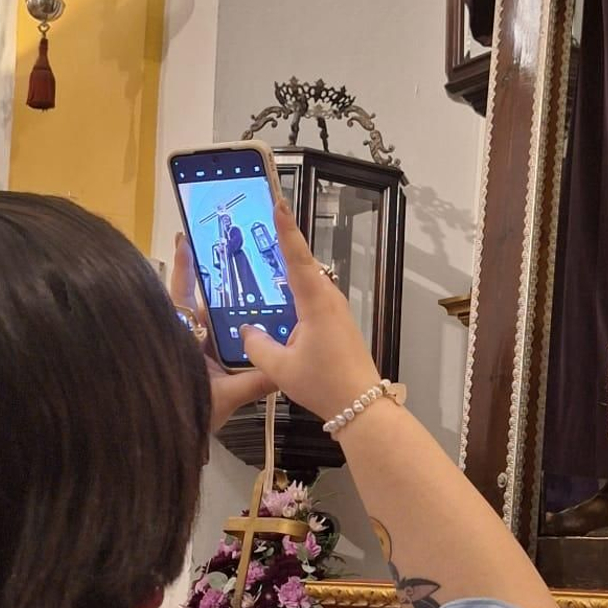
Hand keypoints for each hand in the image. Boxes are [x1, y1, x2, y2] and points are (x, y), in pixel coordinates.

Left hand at [171, 235, 270, 433]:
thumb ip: (255, 381)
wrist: (170, 444)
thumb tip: (285, 368)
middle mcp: (182, 338)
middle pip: (197, 303)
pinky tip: (250, 325)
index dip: (183, 266)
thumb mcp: (224, 398)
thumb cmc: (187, 416)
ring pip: (206, 321)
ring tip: (252, 285)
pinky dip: (227, 332)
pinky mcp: (195, 363)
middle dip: (215, 282)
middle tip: (235, 254)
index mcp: (180, 338)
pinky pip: (211, 340)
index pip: (180, 294)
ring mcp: (187, 349)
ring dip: (225, 308)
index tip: (185, 239)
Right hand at [241, 203, 380, 421]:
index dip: (285, 229)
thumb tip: (246, 331)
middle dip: (284, 242)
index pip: (296, 257)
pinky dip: (296, 291)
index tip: (278, 202)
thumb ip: (257, 345)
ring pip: (309, 281)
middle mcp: (329, 299)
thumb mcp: (280, 368)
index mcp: (315, 302)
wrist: (361, 405)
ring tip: (265, 256)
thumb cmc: (325, 384)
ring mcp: (336, 311)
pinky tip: (281, 300)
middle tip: (265, 221)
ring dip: (290, 269)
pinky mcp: (337, 323)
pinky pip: (312, 298)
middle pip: (303, 263)